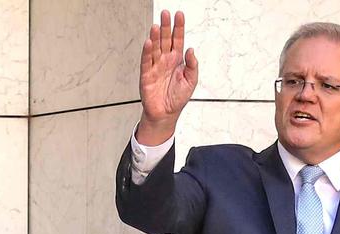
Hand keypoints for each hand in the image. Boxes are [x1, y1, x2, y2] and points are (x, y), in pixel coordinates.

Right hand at [137, 10, 197, 144]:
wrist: (166, 114)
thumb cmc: (177, 98)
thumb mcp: (191, 81)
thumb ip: (192, 65)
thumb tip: (191, 50)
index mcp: (176, 60)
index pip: (178, 39)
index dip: (178, 27)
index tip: (179, 15)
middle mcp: (165, 60)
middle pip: (165, 40)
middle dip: (166, 26)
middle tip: (166, 14)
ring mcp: (155, 66)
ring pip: (155, 48)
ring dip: (155, 37)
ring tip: (157, 25)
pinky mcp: (146, 75)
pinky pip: (146, 61)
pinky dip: (147, 52)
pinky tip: (148, 42)